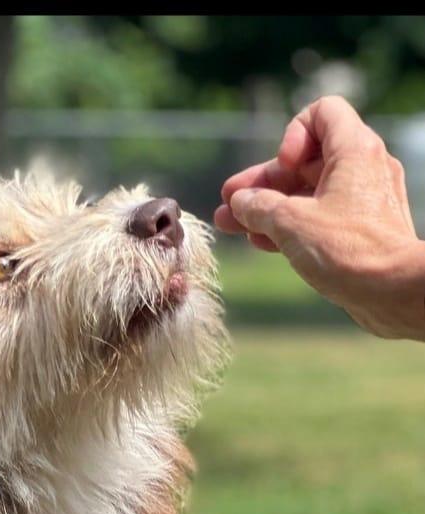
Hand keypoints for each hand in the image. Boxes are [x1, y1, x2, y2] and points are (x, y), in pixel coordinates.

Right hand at [215, 96, 424, 339]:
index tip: (283, 166)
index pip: (321, 113)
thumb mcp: (291, 223)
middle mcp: (362, 168)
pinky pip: (319, 217)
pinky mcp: (360, 231)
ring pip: (308, 193)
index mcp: (354, 150)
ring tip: (232, 226)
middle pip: (305, 161)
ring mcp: (362, 201)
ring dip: (269, 208)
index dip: (292, 135)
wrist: (393, 291)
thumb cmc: (348, 251)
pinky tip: (261, 242)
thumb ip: (259, 207)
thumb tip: (240, 203)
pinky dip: (291, 225)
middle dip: (263, 183)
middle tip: (229, 204)